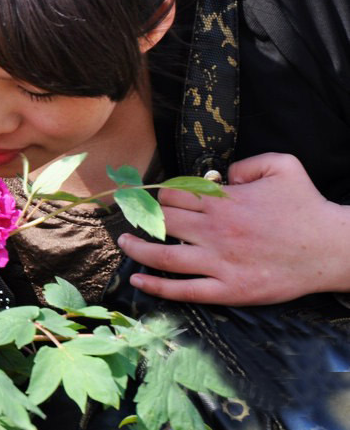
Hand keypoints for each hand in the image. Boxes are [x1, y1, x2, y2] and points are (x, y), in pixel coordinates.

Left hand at [117, 153, 349, 305]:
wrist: (331, 248)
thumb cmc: (306, 206)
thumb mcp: (281, 166)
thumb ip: (245, 162)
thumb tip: (221, 175)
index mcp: (223, 201)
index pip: (174, 194)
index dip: (161, 194)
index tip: (154, 198)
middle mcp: (215, 231)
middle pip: (163, 221)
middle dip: (143, 217)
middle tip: (131, 217)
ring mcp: (220, 262)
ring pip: (163, 255)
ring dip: (137, 249)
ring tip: (124, 243)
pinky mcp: (229, 289)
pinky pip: (185, 290)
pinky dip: (157, 287)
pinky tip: (139, 281)